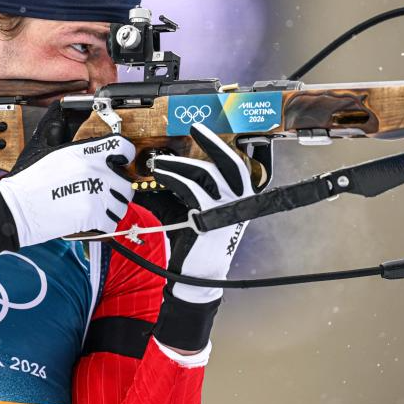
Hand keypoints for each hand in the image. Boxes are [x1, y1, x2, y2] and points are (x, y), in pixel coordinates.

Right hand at [0, 133, 135, 245]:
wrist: (19, 207)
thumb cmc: (33, 182)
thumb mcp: (56, 154)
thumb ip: (82, 152)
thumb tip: (98, 153)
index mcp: (87, 153)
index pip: (123, 147)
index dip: (125, 156)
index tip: (122, 164)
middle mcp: (96, 171)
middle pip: (125, 182)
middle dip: (118, 190)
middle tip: (104, 194)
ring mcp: (97, 193)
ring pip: (121, 205)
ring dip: (112, 208)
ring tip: (95, 208)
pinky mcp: (94, 215)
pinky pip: (112, 222)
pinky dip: (104, 225)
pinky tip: (91, 220)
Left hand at [149, 123, 253, 350]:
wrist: (197, 275)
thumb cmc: (196, 242)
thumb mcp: (199, 211)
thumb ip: (191, 189)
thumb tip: (170, 166)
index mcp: (243, 200)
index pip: (237, 166)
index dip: (221, 146)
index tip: (204, 131)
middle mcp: (240, 203)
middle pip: (229, 163)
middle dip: (211, 142)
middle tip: (194, 128)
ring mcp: (227, 210)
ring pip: (204, 173)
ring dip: (179, 163)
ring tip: (160, 163)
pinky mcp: (208, 217)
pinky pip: (189, 188)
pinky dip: (173, 178)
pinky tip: (161, 175)